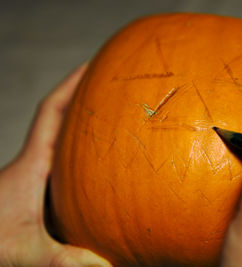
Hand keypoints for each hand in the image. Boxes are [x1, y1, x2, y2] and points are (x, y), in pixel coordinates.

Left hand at [0, 64, 111, 265]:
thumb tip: (106, 265)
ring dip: (82, 122)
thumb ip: (62, 259)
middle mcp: (35, 162)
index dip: (72, 84)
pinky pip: (64, 160)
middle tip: (111, 84)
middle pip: (60, 116)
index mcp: (33, 163)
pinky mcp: (38, 188)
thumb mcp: (24, 252)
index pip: (52, 112)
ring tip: (112, 115)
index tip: (93, 64)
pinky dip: (81, 150)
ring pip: (61, 138)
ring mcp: (36, 174)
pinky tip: (98, 162)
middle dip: (83, 95)